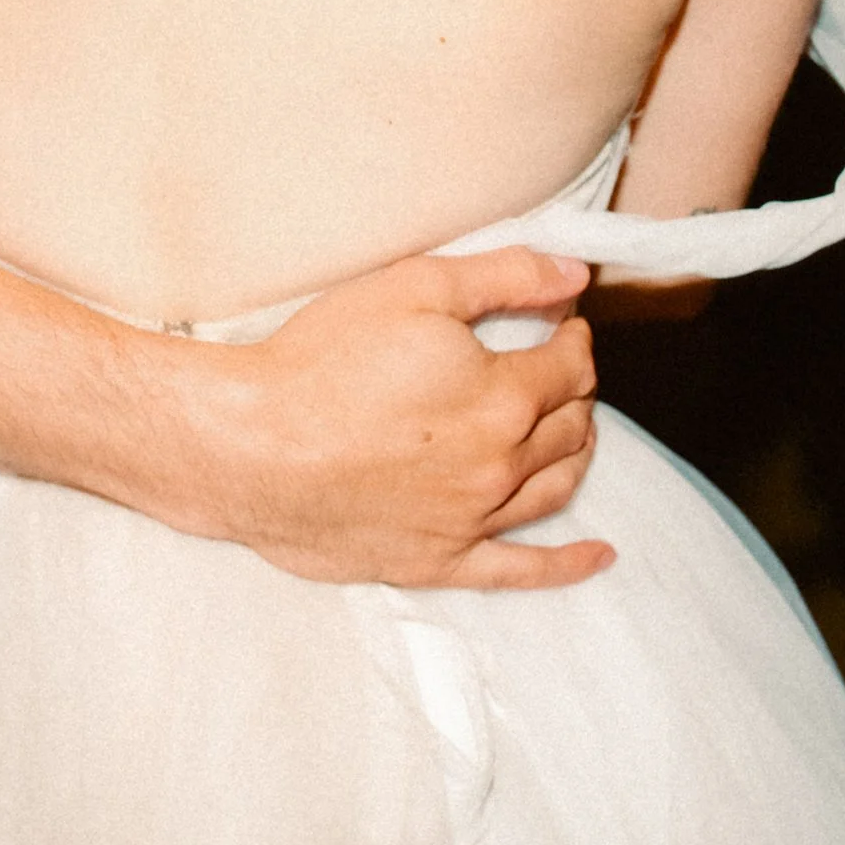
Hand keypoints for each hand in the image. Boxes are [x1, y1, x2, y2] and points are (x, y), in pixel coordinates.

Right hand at [168, 247, 610, 590]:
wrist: (247, 446)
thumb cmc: (318, 363)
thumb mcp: (413, 288)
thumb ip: (505, 277)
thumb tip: (575, 274)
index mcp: (503, 397)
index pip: (570, 366)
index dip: (572, 337)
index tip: (560, 323)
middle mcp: (500, 464)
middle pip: (570, 426)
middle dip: (574, 391)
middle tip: (555, 369)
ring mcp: (472, 519)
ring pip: (555, 488)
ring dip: (575, 453)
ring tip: (570, 432)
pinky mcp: (438, 560)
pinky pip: (520, 570)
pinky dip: (567, 565)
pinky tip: (597, 556)